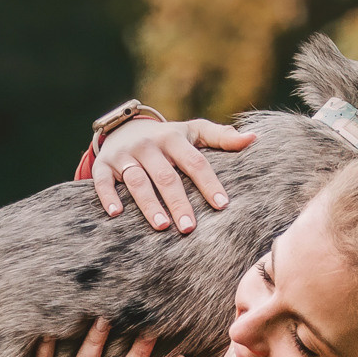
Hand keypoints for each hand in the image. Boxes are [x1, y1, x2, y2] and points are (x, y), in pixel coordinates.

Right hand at [92, 117, 253, 233]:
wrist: (124, 128)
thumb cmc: (168, 138)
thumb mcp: (194, 131)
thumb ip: (222, 137)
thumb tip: (254, 138)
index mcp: (173, 138)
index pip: (195, 162)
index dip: (209, 183)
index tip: (222, 205)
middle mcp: (148, 145)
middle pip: (166, 176)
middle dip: (178, 202)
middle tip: (190, 228)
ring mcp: (124, 155)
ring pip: (137, 181)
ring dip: (148, 204)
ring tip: (162, 226)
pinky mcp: (104, 165)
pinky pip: (103, 182)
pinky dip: (108, 196)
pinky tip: (116, 214)